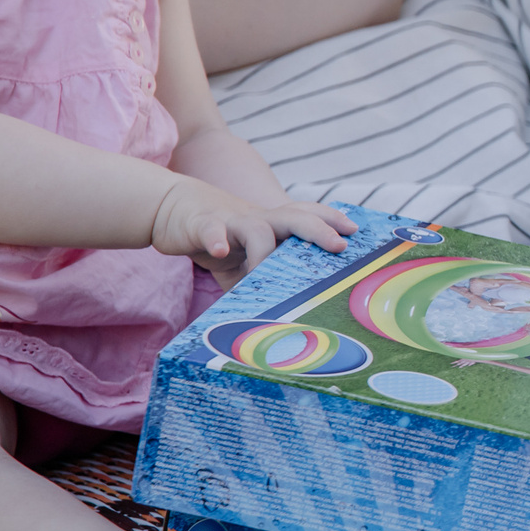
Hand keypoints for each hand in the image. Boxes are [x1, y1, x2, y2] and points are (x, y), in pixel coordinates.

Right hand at [150, 180, 352, 284]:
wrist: (174, 210)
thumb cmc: (222, 239)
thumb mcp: (247, 261)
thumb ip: (265, 282)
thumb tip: (284, 320)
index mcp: (275, 226)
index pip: (310, 218)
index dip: (332, 221)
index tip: (355, 231)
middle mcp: (260, 220)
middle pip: (296, 217)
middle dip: (319, 229)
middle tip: (339, 245)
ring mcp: (233, 221)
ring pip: (258, 227)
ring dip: (265, 251)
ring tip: (265, 272)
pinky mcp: (202, 225)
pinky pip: (211, 231)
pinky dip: (216, 240)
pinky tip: (220, 252)